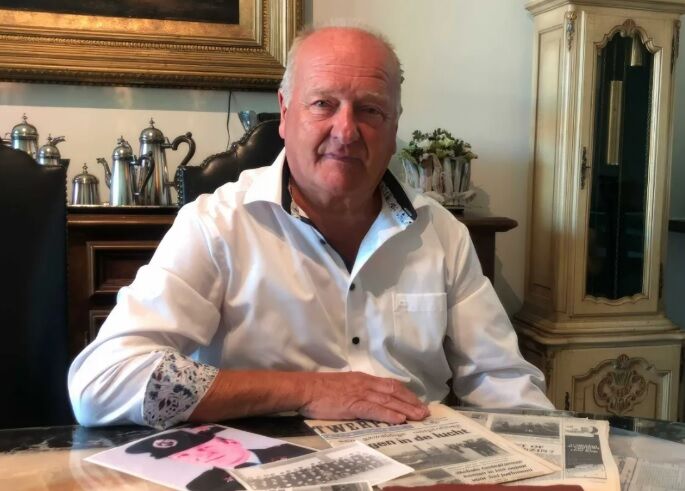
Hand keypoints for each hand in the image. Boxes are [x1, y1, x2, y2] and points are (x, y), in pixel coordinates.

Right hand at [298, 371, 428, 423]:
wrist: (305, 388)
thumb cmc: (319, 389)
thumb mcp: (342, 384)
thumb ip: (356, 389)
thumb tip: (366, 396)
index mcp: (362, 378)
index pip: (389, 384)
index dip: (405, 393)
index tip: (416, 401)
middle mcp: (365, 384)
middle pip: (394, 391)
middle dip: (411, 402)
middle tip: (425, 411)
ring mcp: (360, 393)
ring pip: (388, 401)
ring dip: (405, 409)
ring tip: (419, 417)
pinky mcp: (353, 404)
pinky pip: (374, 410)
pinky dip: (388, 415)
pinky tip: (399, 420)